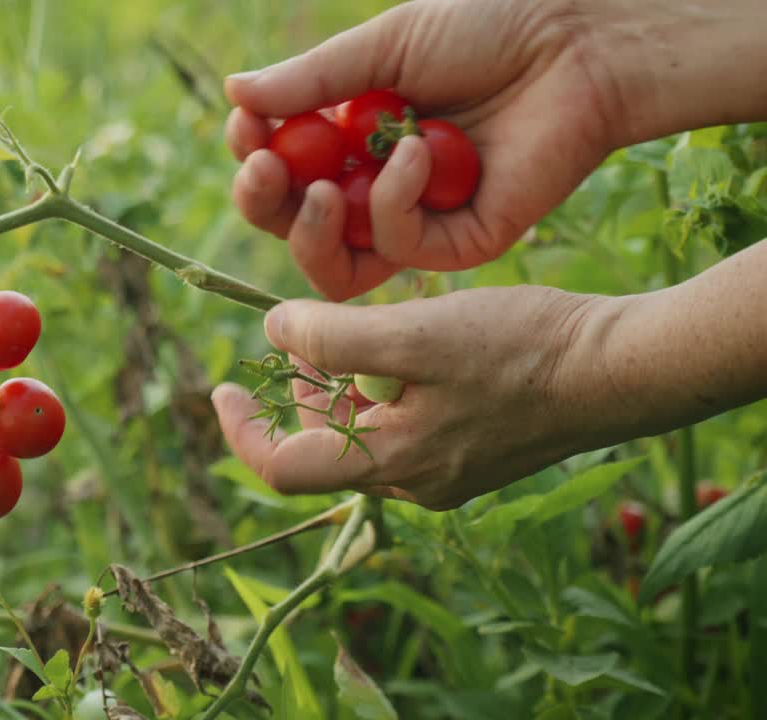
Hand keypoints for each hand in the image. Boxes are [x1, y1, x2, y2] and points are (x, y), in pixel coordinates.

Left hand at [210, 285, 620, 509]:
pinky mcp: (475, 449)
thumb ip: (332, 340)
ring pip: (366, 433)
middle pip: (325, 446)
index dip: (241, 431)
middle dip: (301, 393)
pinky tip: (405, 340)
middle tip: (303, 337)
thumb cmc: (520, 349)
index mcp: (390, 464)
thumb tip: (272, 333)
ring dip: (343, 385)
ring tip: (351, 330)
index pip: (283, 470)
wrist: (618, 367)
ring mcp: (448, 470)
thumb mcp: (414, 334)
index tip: (219, 389)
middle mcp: (414, 481)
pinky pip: (405, 425)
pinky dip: (385, 388)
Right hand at [224, 0, 766, 300]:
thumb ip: (311, 80)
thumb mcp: (383, 47)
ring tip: (321, 189)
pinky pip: (399, 247)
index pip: (282, 173)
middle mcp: (375, 186)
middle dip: (264, 203)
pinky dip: (395, 201)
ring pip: (334, 264)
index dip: (253, 158)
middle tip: (264, 169)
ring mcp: (416, 220)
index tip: (245, 126)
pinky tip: (417, 151)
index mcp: (351, 140)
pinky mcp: (459, 243)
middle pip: (295, 226)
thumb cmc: (486, 29)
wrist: (575, 41)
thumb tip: (234, 93)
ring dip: (310, 230)